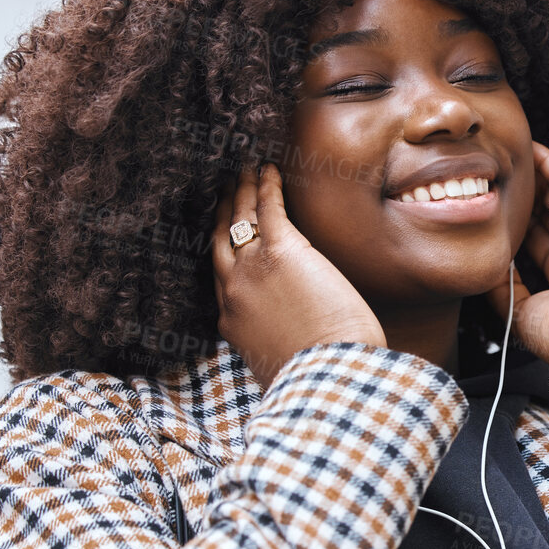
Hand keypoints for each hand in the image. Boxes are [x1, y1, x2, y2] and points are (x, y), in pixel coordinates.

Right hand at [213, 162, 386, 390]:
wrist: (327, 378)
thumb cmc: (317, 379)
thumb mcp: (279, 367)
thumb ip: (273, 350)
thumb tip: (289, 349)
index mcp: (233, 323)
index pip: (222, 280)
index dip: (224, 253)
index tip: (225, 237)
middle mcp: (234, 292)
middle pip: (221, 242)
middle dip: (222, 213)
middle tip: (222, 191)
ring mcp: (253, 270)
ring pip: (239, 220)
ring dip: (240, 191)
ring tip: (242, 170)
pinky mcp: (283, 251)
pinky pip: (268, 209)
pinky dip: (266, 187)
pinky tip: (268, 169)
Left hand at [486, 142, 548, 373]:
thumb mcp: (521, 313)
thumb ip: (503, 289)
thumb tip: (486, 268)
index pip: (533, 244)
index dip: (513, 227)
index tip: (490, 213)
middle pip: (543, 217)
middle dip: (520, 199)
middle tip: (492, 178)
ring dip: (533, 177)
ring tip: (506, 157)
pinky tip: (533, 150)